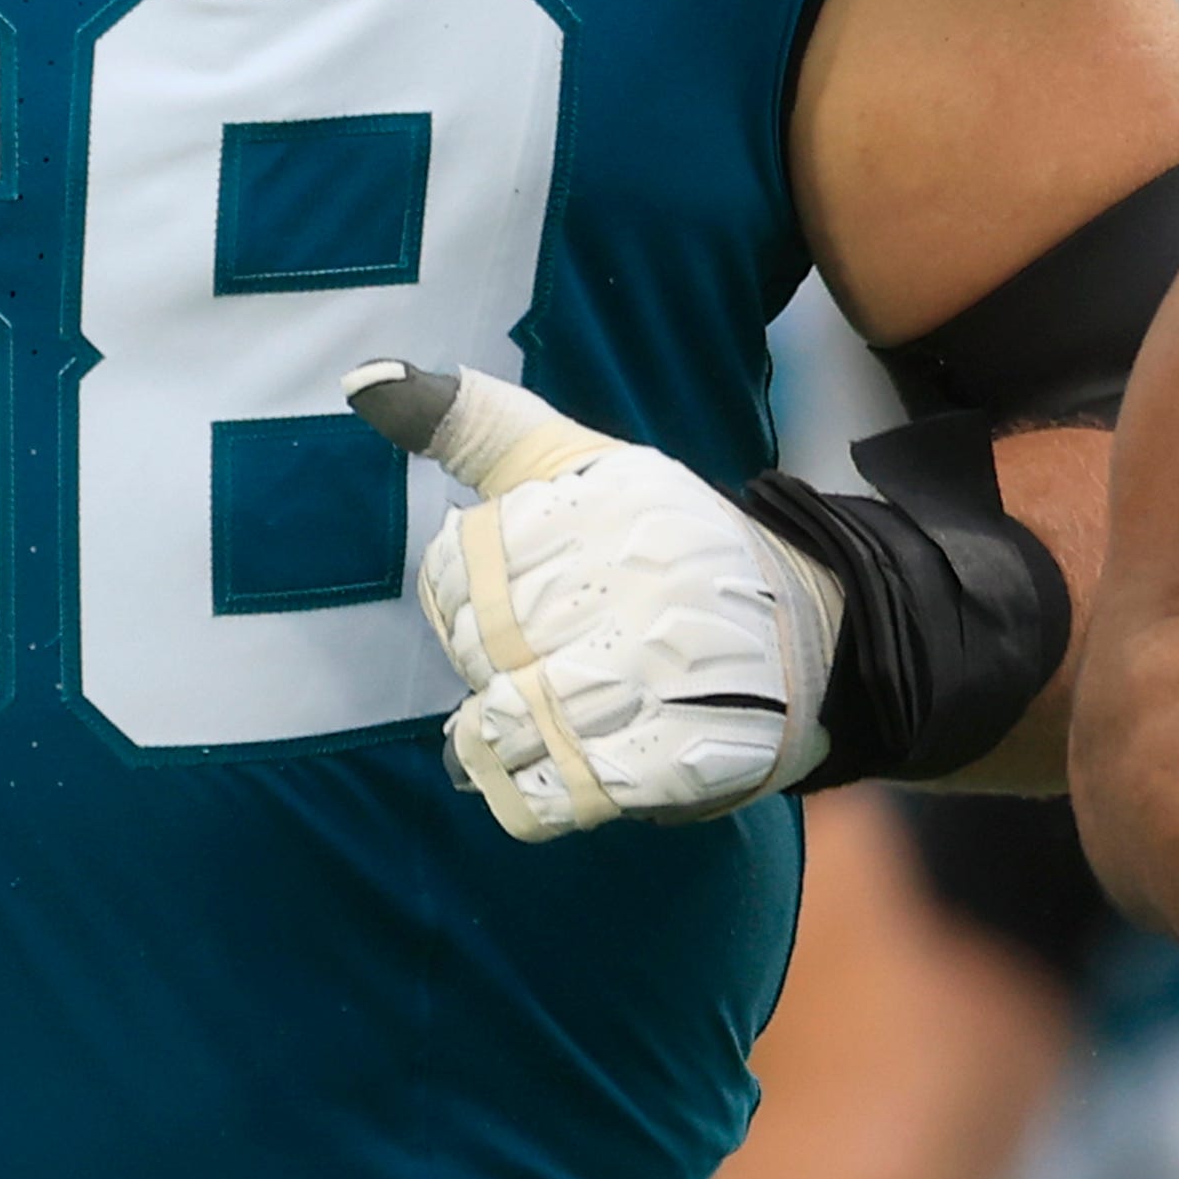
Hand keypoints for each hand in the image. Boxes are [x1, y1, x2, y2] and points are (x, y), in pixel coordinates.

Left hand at [348, 360, 835, 839]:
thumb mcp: (579, 462)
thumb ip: (475, 422)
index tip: (507, 607)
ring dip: (507, 736)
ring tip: (544, 719)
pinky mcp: (678, 758)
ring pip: (506, 724)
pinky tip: (562, 769)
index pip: (456, 569)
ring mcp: (661, 671)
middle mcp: (636, 578)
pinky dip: (534, 795)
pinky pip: (552, 797)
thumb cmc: (661, 542)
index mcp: (605, 501)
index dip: (460, 603)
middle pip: (481, 650)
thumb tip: (364, 382)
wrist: (814, 634)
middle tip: (540, 665)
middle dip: (493, 669)